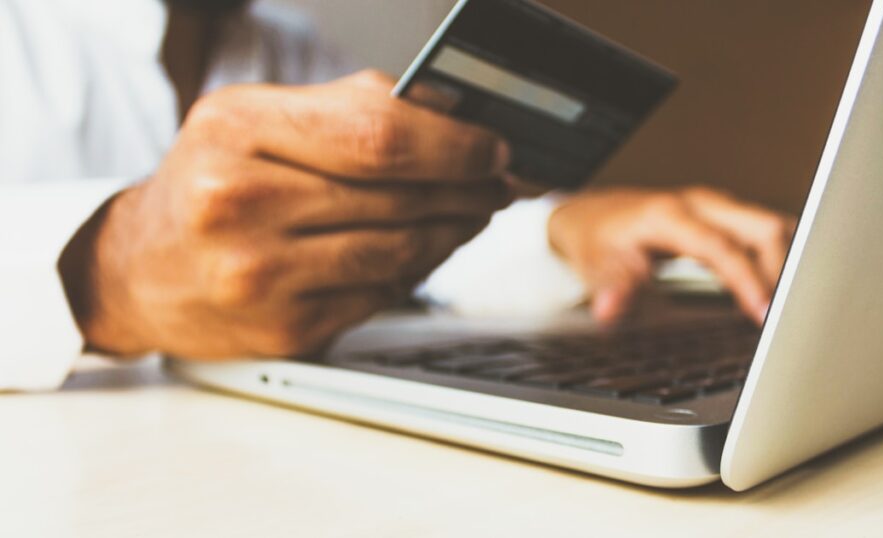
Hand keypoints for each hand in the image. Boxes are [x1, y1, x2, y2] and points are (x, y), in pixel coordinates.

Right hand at [59, 70, 511, 358]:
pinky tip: (426, 250)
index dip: (454, 144)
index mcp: (236, 130)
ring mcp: (259, 275)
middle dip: (468, 188)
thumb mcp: (255, 120)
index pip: (378, 135)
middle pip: (398, 195)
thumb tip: (453, 115)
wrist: (140, 269)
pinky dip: (416, 270)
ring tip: (472, 213)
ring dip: (453, 231)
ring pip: (400, 251)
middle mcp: (239, 203)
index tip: (493, 147)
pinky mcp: (283, 329)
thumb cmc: (208, 184)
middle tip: (498, 182)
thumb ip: (349, 109)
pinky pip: (381, 295)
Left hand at [548, 186, 795, 323]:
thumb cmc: (597, 239)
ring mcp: (716, 207)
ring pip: (771, 226)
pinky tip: (783, 289)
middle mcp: (700, 204)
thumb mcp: (595, 265)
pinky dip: (780, 258)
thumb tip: (609, 310)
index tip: (764, 313)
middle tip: (789, 315)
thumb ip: (611, 287)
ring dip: (789, 263)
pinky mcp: (724, 216)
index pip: (722, 247)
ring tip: (794, 306)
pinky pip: (765, 233)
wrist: (592, 215)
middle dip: (784, 270)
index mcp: (670, 215)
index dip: (747, 279)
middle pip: (763, 227)